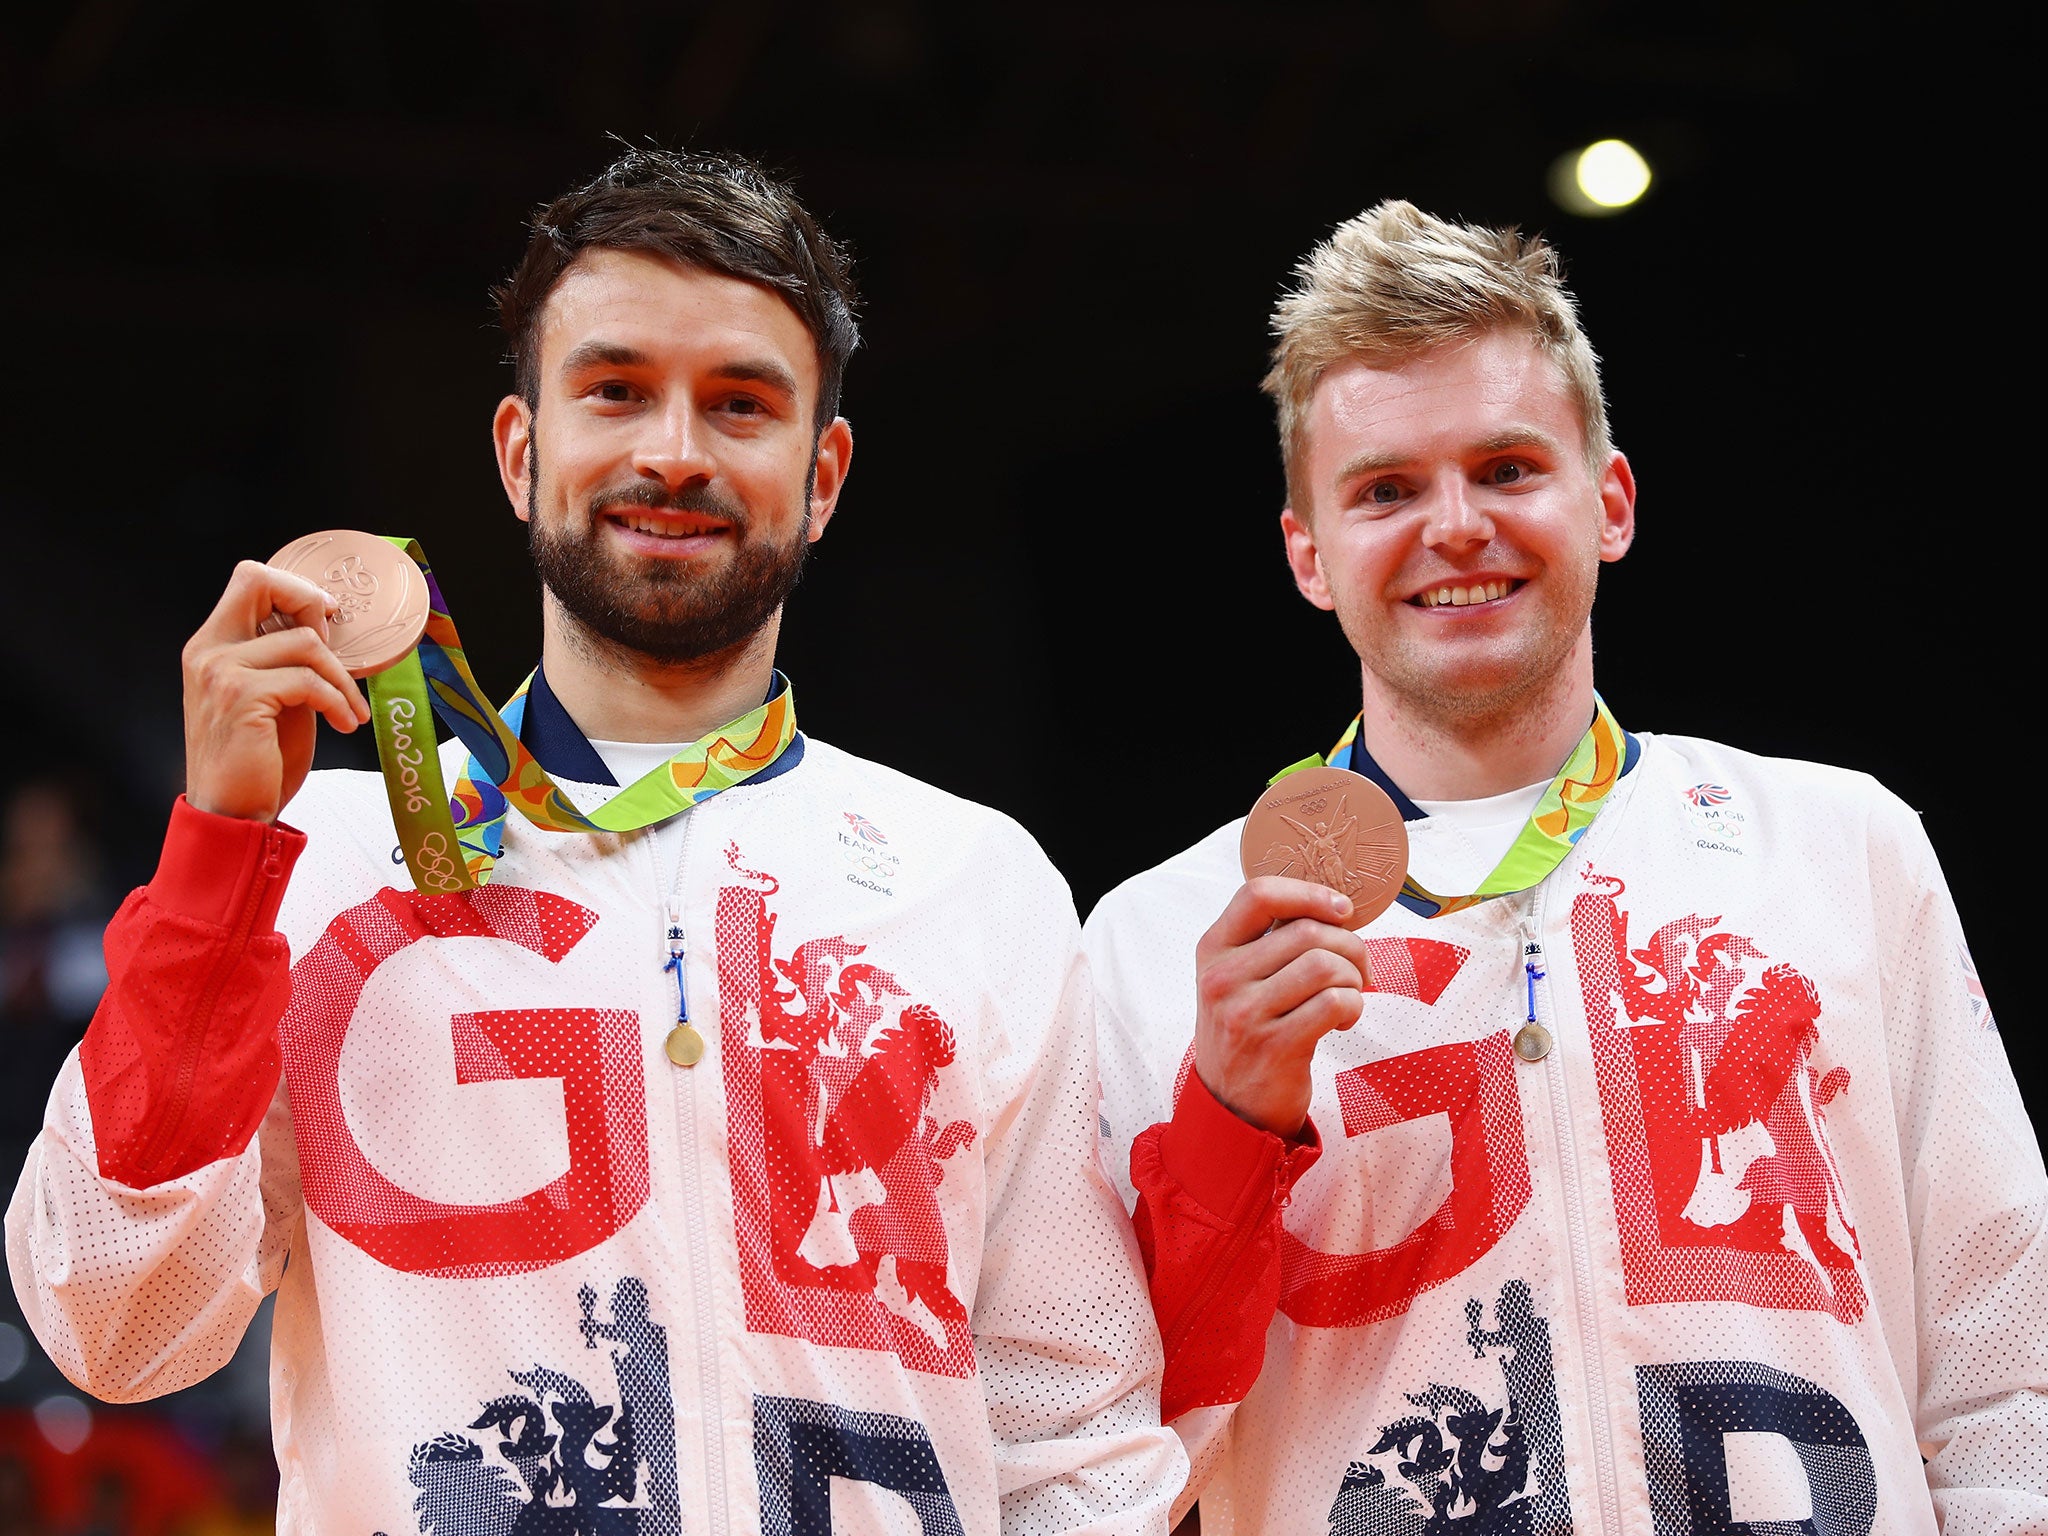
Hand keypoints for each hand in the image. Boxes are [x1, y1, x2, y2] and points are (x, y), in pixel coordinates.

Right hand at [181, 560, 371, 822]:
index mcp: (211, 646)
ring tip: (350, 710)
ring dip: (341, 678)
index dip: (293, 589)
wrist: (231, 815)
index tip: (325, 620)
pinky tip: (344, 724)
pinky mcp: (242, 697)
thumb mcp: (270, 697)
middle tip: (337, 646)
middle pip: (258, 580)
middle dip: (310, 602)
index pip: (248, 580)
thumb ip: (284, 659)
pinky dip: (338, 702)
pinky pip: (310, 681)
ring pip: (304, 641)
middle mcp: (207, 650)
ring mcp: (220, 672)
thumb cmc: (256, 760)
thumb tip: (321, 623)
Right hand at [1193, 877, 1370, 1136]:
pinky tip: (1343, 1020)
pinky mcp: (1277, 1046)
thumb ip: (1268, 941)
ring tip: (1349, 994)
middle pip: (1308, 931)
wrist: (1231, 1105)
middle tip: (1359, 967)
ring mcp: (1246, 1013)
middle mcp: (1223, 978)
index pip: (1258, 894)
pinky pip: (1336, 1003)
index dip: (1309, 893)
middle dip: (1350, 945)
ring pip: (1325, 965)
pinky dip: (1353, 1007)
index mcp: (1213, 949)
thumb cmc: (1245, 1032)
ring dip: (1353, 977)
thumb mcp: (1236, 980)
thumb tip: (1333, 907)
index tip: (1341, 909)